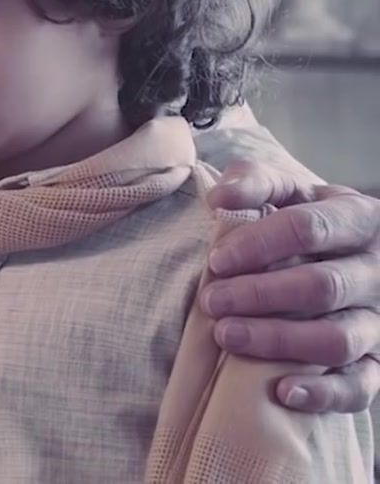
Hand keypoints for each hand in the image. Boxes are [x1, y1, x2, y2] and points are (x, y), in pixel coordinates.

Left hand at [204, 156, 379, 413]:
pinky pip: (361, 387)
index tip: (216, 260)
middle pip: (321, 287)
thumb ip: (255, 181)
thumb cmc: (308, 222)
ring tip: (225, 335)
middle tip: (211, 301)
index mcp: (360, 220)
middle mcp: (378, 272)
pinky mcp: (378, 363)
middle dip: (259, 295)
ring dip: (277, 341)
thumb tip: (219, 198)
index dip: (258, 244)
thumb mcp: (288, 192)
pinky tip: (281, 392)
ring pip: (338, 339)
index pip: (310, 228)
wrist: (351, 256)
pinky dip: (323, 393)